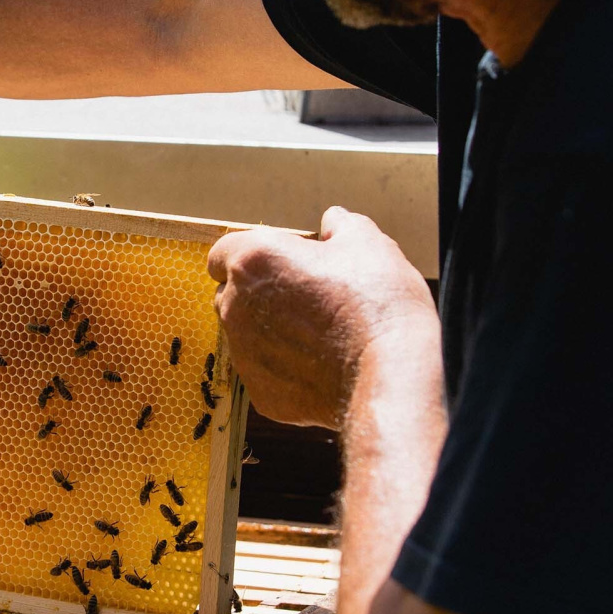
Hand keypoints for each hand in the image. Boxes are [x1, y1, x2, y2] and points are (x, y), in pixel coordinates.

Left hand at [206, 206, 437, 428]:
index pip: (223, 252)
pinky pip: (265, 373)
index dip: (252, 255)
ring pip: (246, 336)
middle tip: (305, 297)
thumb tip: (333, 221)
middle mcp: (235, 306)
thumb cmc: (376, 302)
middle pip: (230, 294)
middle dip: (257, 294)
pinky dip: (286, 369)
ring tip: (319, 334)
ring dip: (270, 332)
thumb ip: (341, 226)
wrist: (389, 375)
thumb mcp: (368, 244)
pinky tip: (322, 366)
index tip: (283, 262)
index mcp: (252, 261)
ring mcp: (244, 353)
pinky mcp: (260, 392)